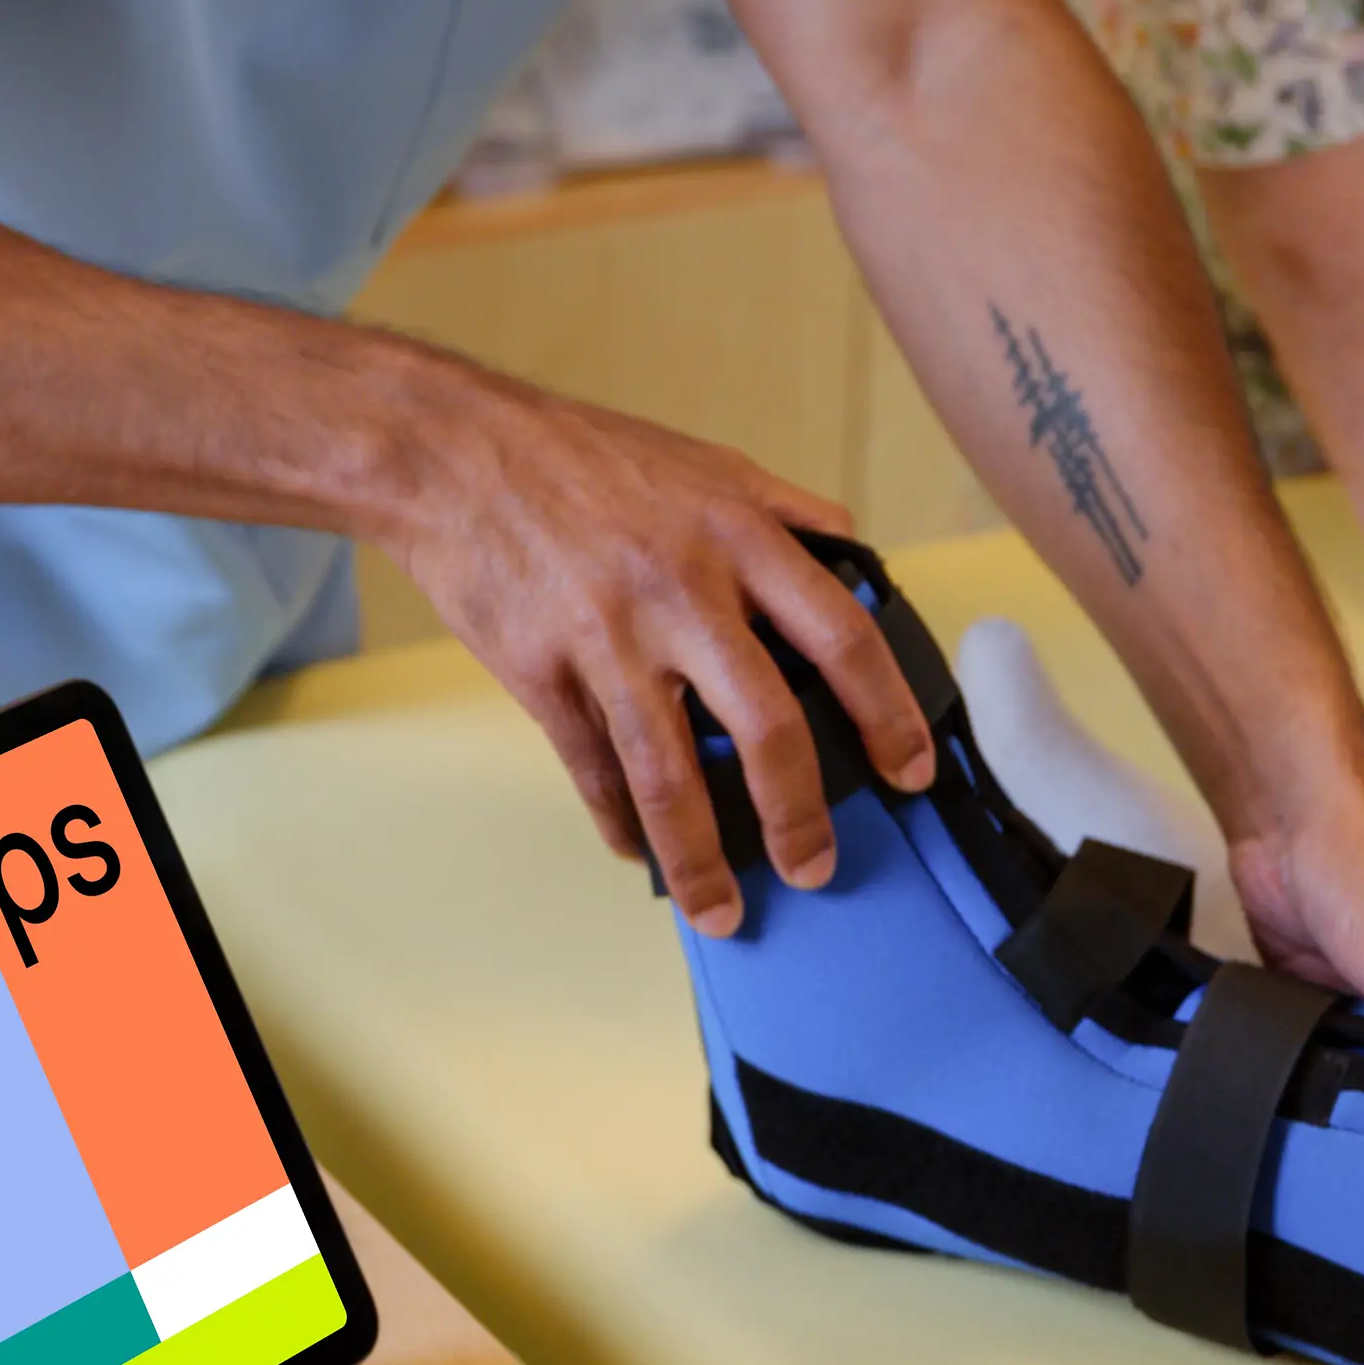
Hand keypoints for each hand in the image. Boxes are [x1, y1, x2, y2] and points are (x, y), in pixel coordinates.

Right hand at [383, 380, 938, 934]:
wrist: (454, 454)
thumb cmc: (587, 456)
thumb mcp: (709, 463)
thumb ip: (787, 516)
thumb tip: (857, 566)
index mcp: (737, 533)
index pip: (840, 636)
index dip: (886, 711)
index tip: (910, 770)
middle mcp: (680, 589)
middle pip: (767, 725)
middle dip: (800, 813)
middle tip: (817, 866)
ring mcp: (607, 636)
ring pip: (669, 775)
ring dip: (702, 859)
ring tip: (723, 911)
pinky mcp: (541, 672)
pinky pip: (593, 771)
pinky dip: (620, 824)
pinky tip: (639, 853)